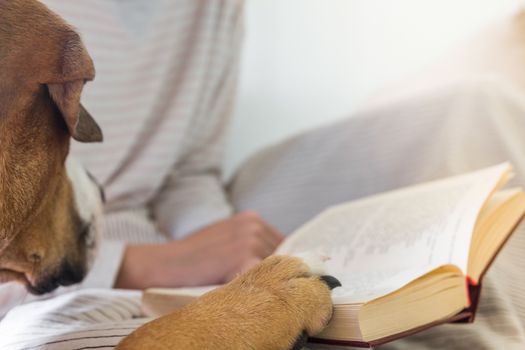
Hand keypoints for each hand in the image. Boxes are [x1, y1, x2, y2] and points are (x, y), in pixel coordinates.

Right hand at [114, 212, 283, 288]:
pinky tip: (244, 292)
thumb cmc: (193, 255)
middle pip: (282, 255)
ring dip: (266, 280)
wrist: (167, 264)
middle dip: (274, 271)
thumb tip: (274, 259)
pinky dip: (258, 288)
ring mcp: (251, 240)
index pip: (281, 242)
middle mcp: (255, 225)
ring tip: (248, 288)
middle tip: (261, 285)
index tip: (276, 274)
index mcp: (251, 218)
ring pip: (275, 268)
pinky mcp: (246, 258)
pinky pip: (264, 278)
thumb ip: (248, 242)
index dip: (279, 260)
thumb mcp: (225, 237)